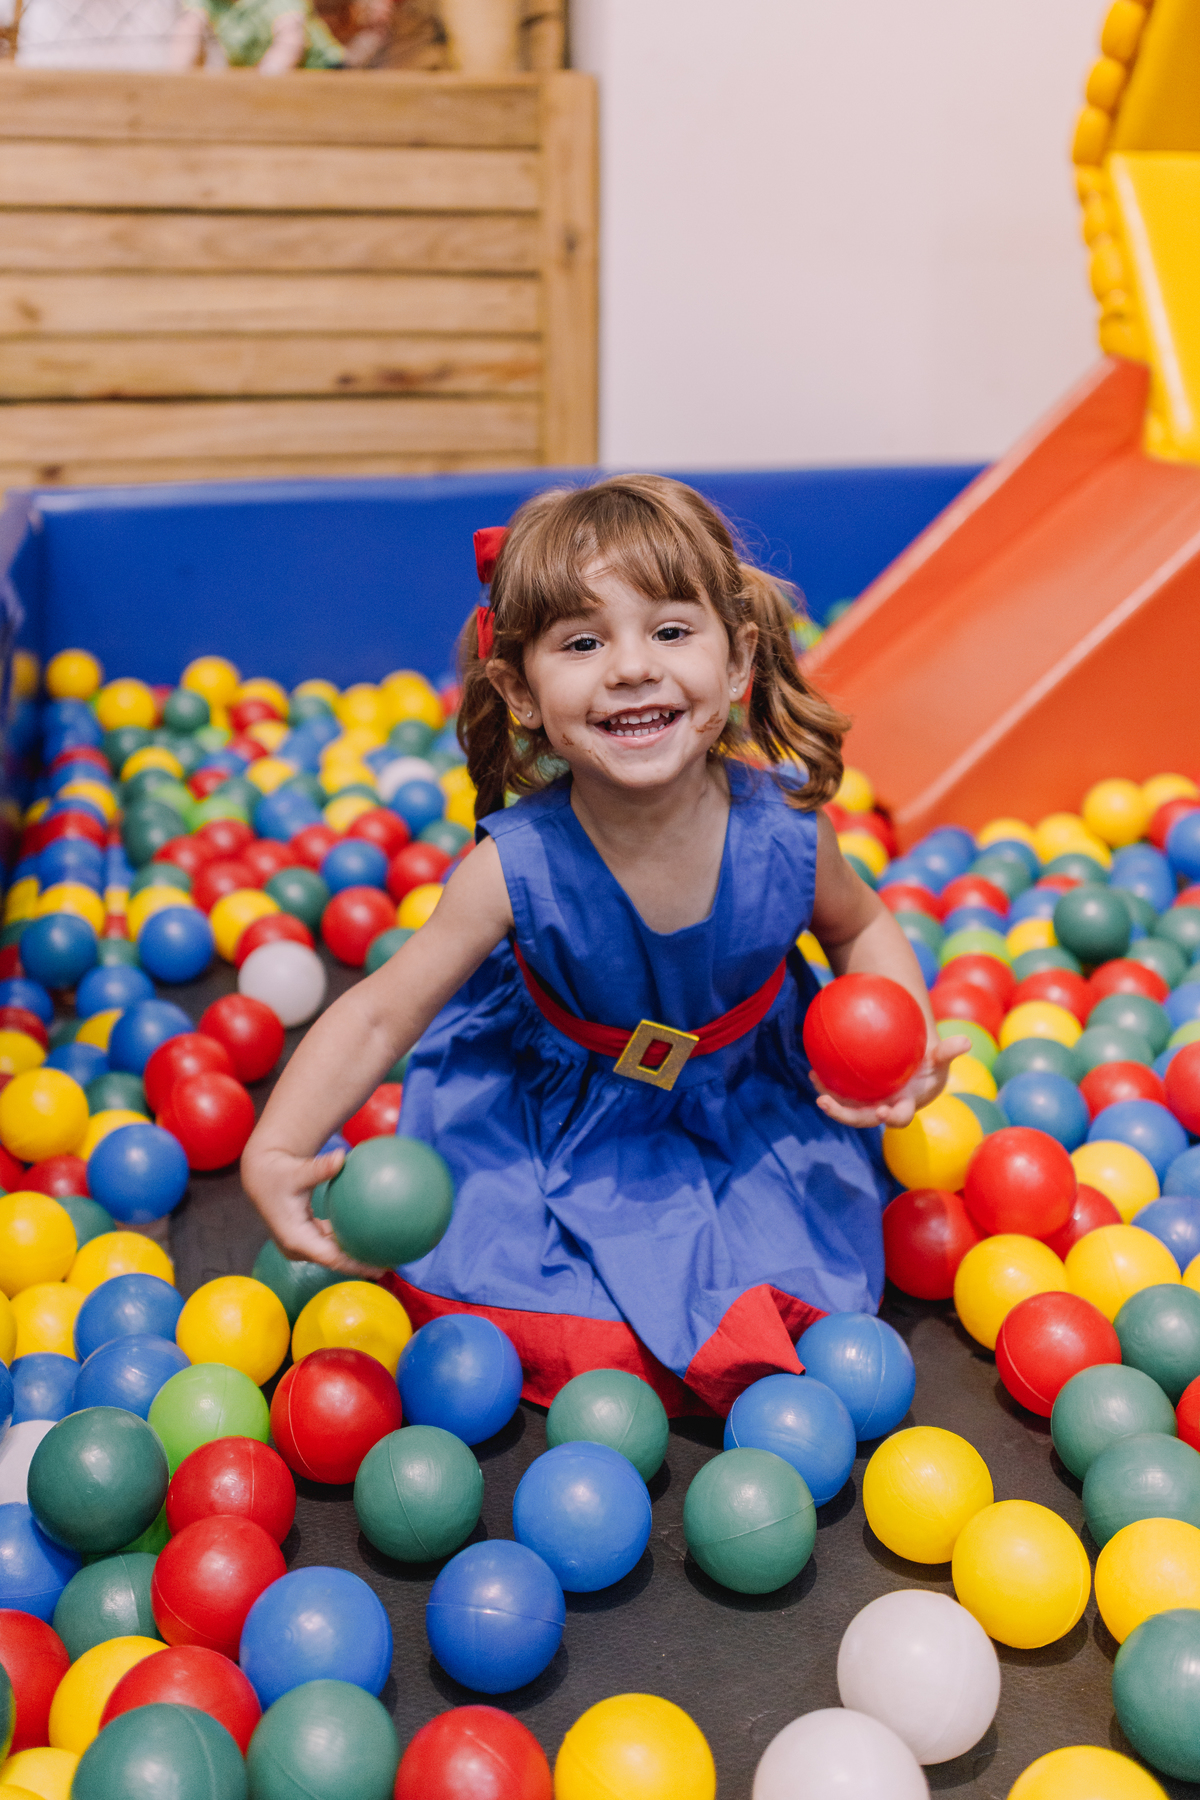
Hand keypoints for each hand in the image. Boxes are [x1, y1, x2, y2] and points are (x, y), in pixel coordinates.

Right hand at [241, 1144, 384, 1276]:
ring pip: (333, 1255)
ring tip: (386, 1256)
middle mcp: (297, 1247)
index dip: (356, 1265)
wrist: (261, 1176)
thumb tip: (342, 1156)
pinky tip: (369, 1239)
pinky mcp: (305, 1238)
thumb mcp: (298, 1171)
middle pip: (334, 1262)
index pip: (331, 1258)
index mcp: (296, 1238)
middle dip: (361, 1265)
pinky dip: (348, 1243)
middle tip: (392, 1264)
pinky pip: (330, 1245)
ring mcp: (300, 1245)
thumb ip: (320, 1167)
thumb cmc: (279, 1172)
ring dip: (356, 1256)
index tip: (380, 1268)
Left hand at [813, 1033, 971, 1129]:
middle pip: (862, 1119)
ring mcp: (869, 1105)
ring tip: (814, 1082)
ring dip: (829, 1099)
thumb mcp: (940, 1057)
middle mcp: (884, 1110)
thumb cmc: (929, 1063)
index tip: (883, 1112)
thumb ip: (949, 1051)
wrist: (916, 1069)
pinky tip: (814, 1070)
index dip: (891, 1118)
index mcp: (905, 1105)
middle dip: (843, 1115)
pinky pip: (840, 1094)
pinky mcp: (857, 1097)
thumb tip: (967, 1041)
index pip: (898, 1117)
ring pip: (846, 1108)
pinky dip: (827, 1084)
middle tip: (825, 1102)